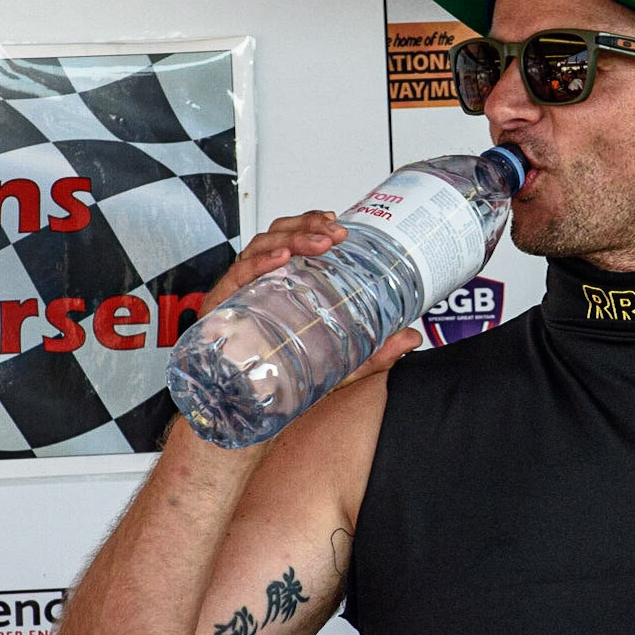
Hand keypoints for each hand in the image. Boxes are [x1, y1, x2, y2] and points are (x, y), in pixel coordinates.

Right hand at [200, 210, 420, 381]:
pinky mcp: (222, 308)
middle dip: (306, 227)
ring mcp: (240, 293)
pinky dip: (257, 264)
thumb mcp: (339, 363)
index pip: (294, 240)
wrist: (245, 411)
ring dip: (289, 239)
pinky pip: (236, 278)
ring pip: (258, 248)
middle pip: (278, 236)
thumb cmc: (283, 379)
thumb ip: (375, 352)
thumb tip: (412, 338)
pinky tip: (279, 260)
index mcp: (282, 284)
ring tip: (315, 242)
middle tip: (334, 233)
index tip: (337, 222)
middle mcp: (260, 282)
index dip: (312, 224)